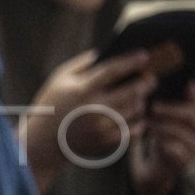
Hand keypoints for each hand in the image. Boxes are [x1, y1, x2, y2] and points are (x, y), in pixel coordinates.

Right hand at [23, 49, 155, 194]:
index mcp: (82, 90)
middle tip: (151, 78)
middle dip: (146, 82)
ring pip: (136, 111)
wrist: (43, 143)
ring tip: (140, 97)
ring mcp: (102, 127)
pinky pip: (134, 130)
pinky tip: (134, 116)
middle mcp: (95, 108)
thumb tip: (107, 51)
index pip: (114, 70)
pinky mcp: (106, 142)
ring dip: (141, 102)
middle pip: (133, 91)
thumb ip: (83, 63)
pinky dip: (138, 122)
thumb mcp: (59, 79)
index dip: (132, 61)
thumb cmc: (52, 105)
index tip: (145, 55)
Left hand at [128, 82, 194, 194]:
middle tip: (154, 106)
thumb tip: (151, 84)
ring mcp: (193, 151)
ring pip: (183, 133)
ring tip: (147, 122)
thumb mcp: (159, 124)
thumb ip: (160, 108)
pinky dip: (161, 142)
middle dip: (173, 109)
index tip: (186, 83)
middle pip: (194, 118)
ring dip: (162, 125)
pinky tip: (149, 137)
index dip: (194, 95)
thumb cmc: (157, 144)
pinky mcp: (183, 164)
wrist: (154, 175)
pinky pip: (175, 150)